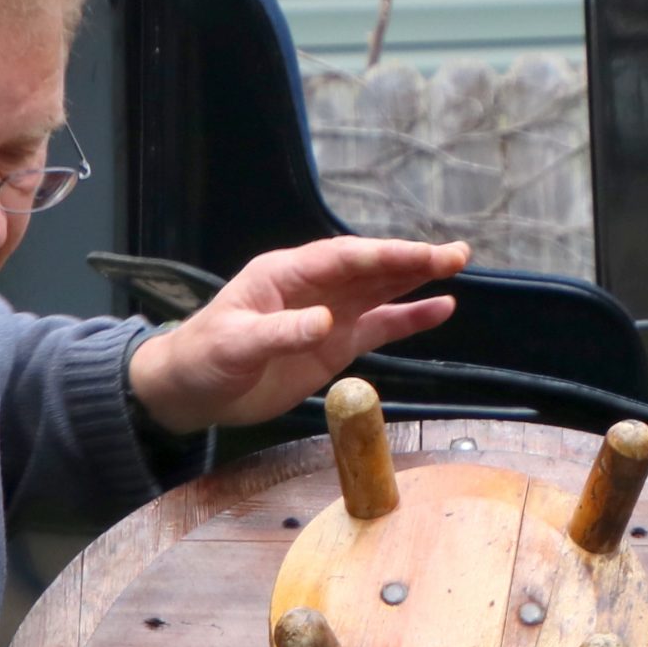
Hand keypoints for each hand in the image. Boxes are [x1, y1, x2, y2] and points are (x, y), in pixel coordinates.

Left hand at [125, 236, 471, 434]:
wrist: (191, 391)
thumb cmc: (203, 358)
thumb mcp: (235, 345)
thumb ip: (280, 333)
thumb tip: (324, 323)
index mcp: (285, 276)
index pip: (343, 258)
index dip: (383, 256)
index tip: (420, 256)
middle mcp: (312, 288)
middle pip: (369, 268)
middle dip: (412, 260)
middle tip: (456, 254)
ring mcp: (326, 316)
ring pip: (379, 291)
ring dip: (416, 280)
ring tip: (455, 268)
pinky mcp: (333, 346)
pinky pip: (377, 327)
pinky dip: (408, 318)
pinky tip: (438, 309)